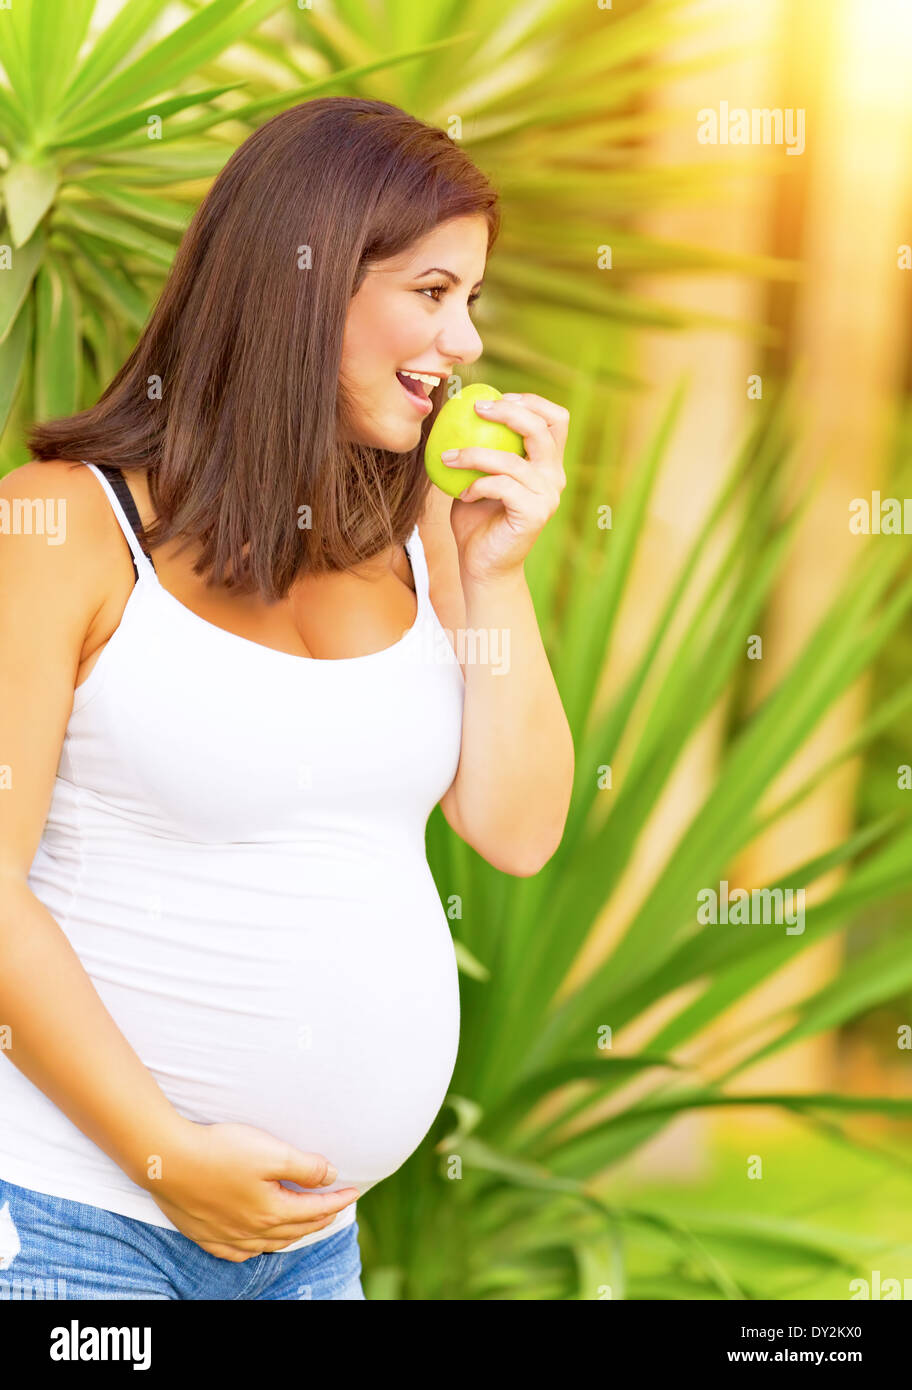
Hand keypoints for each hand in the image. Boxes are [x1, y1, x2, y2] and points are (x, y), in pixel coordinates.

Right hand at [142, 1119, 358, 1261]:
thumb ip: (305, 1167)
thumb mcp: (272, 1152)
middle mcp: (252, 1232)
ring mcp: (227, 1237)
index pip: (316, 1209)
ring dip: (293, 1233)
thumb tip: (331, 1176)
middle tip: (336, 1206)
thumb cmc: (221, 1151)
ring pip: (270, 1243)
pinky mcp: (206, 1235)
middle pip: (296, 1229)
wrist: (168, 1160)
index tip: (355, 1190)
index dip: (338, 1199)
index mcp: (272, 1212)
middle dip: (321, 1217)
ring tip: (305, 1223)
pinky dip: (258, 1247)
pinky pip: (239, 1253)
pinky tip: (258, 1242)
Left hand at [443, 392, 568, 584]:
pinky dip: (477, 485)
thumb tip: (460, 408)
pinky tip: (463, 493)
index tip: (496, 398)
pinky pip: (502, 486)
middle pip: (543, 428)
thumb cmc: (477, 518)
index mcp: (546, 463)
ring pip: (512, 460)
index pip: (556, 419)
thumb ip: (482, 446)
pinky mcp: (534, 514)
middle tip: (475, 409)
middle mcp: (553, 476)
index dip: (531, 401)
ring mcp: (547, 496)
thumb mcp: (479, 474)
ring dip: (474, 454)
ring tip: (448, 459)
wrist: (482, 563)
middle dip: (509, 411)